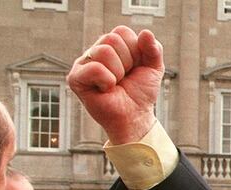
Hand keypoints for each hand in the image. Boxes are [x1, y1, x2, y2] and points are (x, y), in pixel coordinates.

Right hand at [67, 26, 163, 144]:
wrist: (135, 117)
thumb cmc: (140, 93)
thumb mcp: (154, 69)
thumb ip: (154, 49)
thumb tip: (146, 32)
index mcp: (111, 46)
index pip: (121, 31)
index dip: (136, 51)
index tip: (135, 67)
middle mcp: (94, 52)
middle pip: (111, 38)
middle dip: (127, 62)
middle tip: (125, 78)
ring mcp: (83, 64)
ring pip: (104, 51)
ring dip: (118, 72)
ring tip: (116, 84)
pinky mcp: (76, 79)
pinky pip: (95, 68)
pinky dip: (107, 80)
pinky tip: (106, 89)